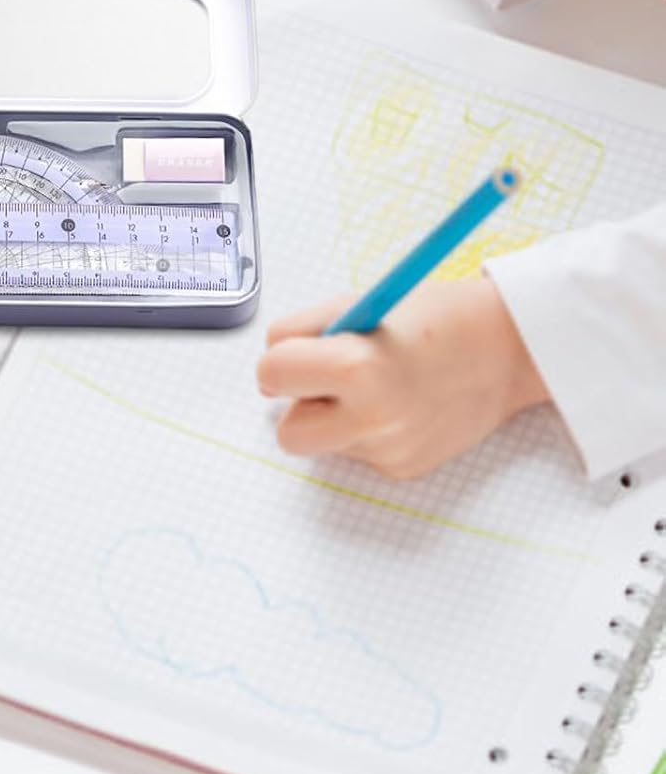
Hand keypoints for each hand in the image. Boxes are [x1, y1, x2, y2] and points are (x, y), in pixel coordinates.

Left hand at [256, 276, 549, 479]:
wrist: (505, 348)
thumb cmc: (427, 317)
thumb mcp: (356, 304)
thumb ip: (300, 332)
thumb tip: (268, 374)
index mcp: (356, 368)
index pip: (272, 375)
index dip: (281, 359)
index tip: (301, 349)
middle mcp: (374, 418)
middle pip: (289, 434)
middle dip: (298, 404)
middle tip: (328, 377)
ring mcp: (391, 450)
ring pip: (323, 443)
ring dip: (331, 417)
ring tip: (370, 386)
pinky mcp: (405, 468)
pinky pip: (357, 451)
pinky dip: (364, 428)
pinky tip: (397, 403)